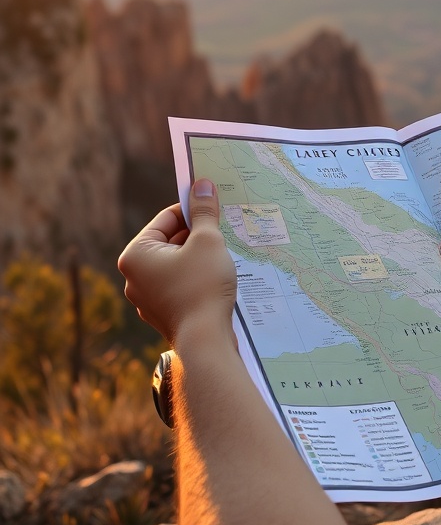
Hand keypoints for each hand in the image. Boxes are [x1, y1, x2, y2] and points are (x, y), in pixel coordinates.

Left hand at [118, 179, 236, 345]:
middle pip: (170, 241)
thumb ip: (204, 211)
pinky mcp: (162, 312)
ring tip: (222, 256)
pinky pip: (178, 284)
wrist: (205, 340)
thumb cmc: (202, 286)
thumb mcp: (208, 241)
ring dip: (198, 256)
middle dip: (197, 235)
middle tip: (223, 232)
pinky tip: (215, 278)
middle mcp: (133, 277)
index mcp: (136, 255)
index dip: (193, 210)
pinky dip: (196, 277)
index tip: (215, 207)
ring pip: (175, 264)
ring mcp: (146, 298)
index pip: (166, 218)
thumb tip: (201, 184)